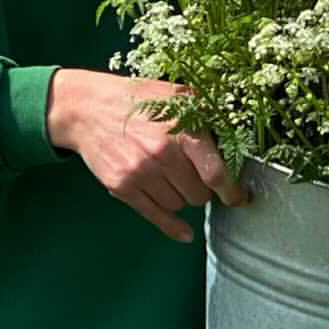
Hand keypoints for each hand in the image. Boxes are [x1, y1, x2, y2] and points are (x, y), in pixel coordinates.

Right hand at [45, 69, 247, 242]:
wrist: (89, 108)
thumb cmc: (138, 100)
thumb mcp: (179, 96)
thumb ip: (208, 117)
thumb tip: (234, 139)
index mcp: (182, 132)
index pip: (215, 173)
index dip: (231, 190)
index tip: (239, 197)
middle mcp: (162, 156)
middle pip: (199, 194)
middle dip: (200, 187)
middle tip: (193, 173)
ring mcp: (141, 174)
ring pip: (179, 205)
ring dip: (180, 195)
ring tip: (170, 175)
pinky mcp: (122, 188)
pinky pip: (155, 216)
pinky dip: (173, 227)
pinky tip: (184, 232)